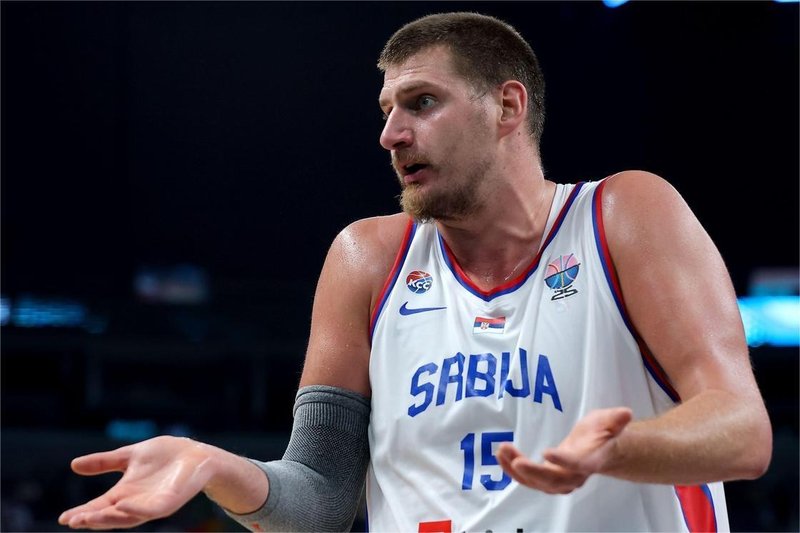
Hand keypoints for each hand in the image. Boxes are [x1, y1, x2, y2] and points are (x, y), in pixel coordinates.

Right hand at [58, 436, 215, 529]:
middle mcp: (137, 503)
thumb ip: (105, 462)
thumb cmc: (165, 455)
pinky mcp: (169, 503)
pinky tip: (123, 504)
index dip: (83, 512)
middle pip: (110, 516)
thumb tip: (73, 465)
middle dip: (92, 519)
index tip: (64, 518)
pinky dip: (136, 509)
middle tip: (72, 521)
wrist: (196, 454)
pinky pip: (151, 510)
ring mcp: (153, 505)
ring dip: (109, 518)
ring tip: (89, 517)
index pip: (100, 506)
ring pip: (128, 517)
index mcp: (126, 493)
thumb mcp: (130, 456)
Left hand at [496, 407, 631, 493]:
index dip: (563, 461)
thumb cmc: (602, 433)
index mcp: (590, 461)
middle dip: (534, 472)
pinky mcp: (546, 479)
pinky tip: (501, 456)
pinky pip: (528, 480)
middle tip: (516, 460)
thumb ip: (615, 419)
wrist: (599, 450)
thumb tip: (625, 412)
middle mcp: (574, 476)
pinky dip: (513, 470)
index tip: (547, 453)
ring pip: (537, 483)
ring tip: (502, 451)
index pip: (577, 465)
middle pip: (553, 481)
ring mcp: (559, 480)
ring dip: (517, 470)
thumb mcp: (609, 421)